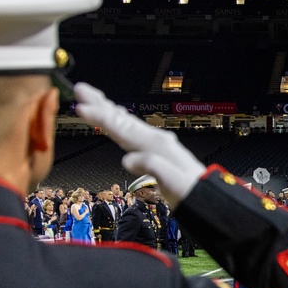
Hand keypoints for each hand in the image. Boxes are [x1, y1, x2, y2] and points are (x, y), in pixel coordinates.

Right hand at [73, 83, 205, 205]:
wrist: (207, 197)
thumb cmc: (192, 192)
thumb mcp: (174, 183)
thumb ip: (153, 167)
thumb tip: (128, 160)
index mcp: (157, 146)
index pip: (122, 129)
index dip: (100, 118)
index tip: (81, 108)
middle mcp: (156, 140)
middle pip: (122, 119)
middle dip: (100, 104)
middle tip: (81, 89)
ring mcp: (156, 144)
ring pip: (126, 122)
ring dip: (107, 110)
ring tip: (92, 98)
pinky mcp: (155, 152)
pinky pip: (131, 132)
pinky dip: (119, 123)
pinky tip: (116, 120)